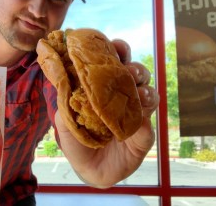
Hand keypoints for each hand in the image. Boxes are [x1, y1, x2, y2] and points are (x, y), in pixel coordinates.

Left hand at [54, 39, 158, 187]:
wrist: (87, 169)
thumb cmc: (77, 140)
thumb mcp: (65, 119)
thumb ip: (66, 100)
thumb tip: (67, 80)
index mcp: (107, 88)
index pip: (117, 63)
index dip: (119, 51)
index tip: (117, 46)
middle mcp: (125, 98)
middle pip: (138, 74)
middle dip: (135, 69)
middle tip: (128, 71)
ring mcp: (137, 115)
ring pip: (150, 95)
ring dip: (145, 91)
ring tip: (137, 93)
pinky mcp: (144, 137)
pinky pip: (150, 127)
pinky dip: (145, 123)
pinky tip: (139, 123)